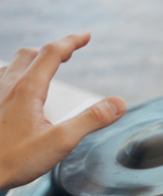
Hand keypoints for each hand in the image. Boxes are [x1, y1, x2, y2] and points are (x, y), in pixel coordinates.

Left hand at [0, 32, 125, 189]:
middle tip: (69, 52)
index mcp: (27, 90)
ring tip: (45, 66)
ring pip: (12, 65)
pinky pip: (2, 81)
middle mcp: (8, 87)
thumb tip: (118, 103)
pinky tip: (19, 90)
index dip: (71, 42)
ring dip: (32, 60)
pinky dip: (16, 76)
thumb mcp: (61, 141)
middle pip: (29, 54)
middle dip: (52, 49)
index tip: (86, 36)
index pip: (52, 54)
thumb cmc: (14, 159)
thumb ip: (91, 120)